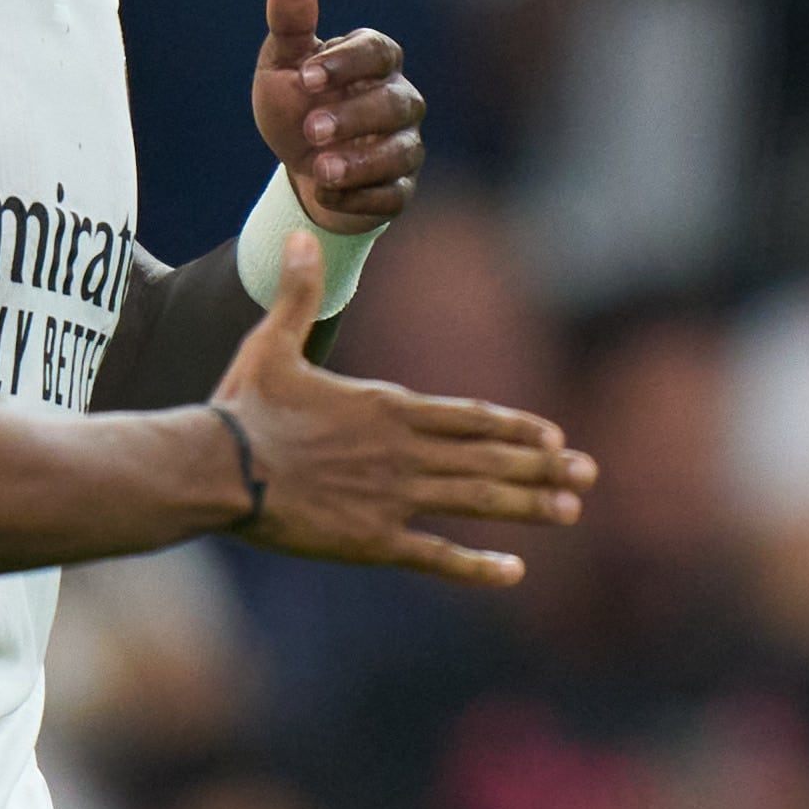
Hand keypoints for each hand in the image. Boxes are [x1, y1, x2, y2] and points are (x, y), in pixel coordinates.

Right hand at [215, 233, 592, 585]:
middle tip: (590, 475)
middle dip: (544, 466)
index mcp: (388, 407)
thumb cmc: (244, 406)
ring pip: (477, 500)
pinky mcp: (374, 539)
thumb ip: (297, 295)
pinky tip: (513, 571)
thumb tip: (300, 236)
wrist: (219, 466)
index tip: (555, 436)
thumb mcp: (273, 344)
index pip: (470, 416)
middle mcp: (405, 452)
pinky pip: (437, 555)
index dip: (515, 427)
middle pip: (489, 458)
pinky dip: (478, 565)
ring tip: (571, 511)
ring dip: (529, 505)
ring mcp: (394, 497)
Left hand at [250, 0, 421, 230]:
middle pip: (394, 103)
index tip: (305, 77)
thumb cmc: (297, 104)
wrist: (300, 165)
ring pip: (401, 152)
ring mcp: (404, 145)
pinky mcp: (399, 187)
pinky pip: (394, 194)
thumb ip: (290, 26)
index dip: (346, 63)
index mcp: (374, 62)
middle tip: (311, 129)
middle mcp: (399, 100)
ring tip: (320, 168)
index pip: (378, 51)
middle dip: (353, 117)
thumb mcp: (282, 65)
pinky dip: (361, 198)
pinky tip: (326, 194)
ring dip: (360, 162)